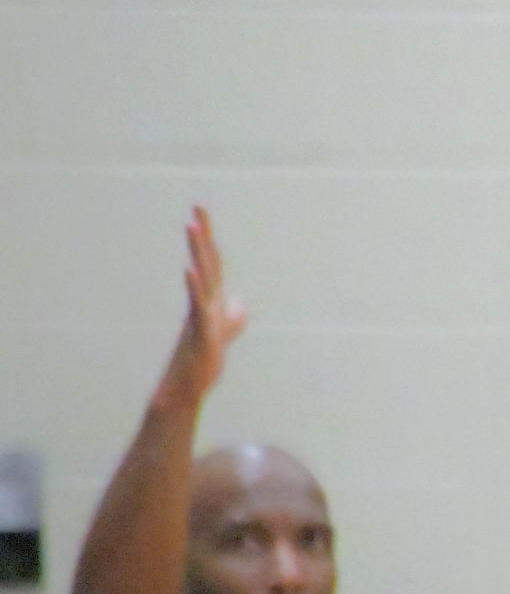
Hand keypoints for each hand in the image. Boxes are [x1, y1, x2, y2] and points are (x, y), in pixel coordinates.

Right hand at [167, 207, 246, 403]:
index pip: (212, 264)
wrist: (187, 387)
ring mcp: (199, 315)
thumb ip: (232, 318)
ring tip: (192, 227)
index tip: (202, 213)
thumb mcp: (224, 335)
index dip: (210, 240)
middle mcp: (202, 303)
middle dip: (203, 235)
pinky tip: (192, 270)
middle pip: (205, 263)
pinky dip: (195, 287)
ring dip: (197, 252)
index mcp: (209, 300)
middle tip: (198, 206)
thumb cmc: (202, 361)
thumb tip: (239, 304)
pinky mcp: (200, 332)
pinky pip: (197, 306)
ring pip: (200, 278)